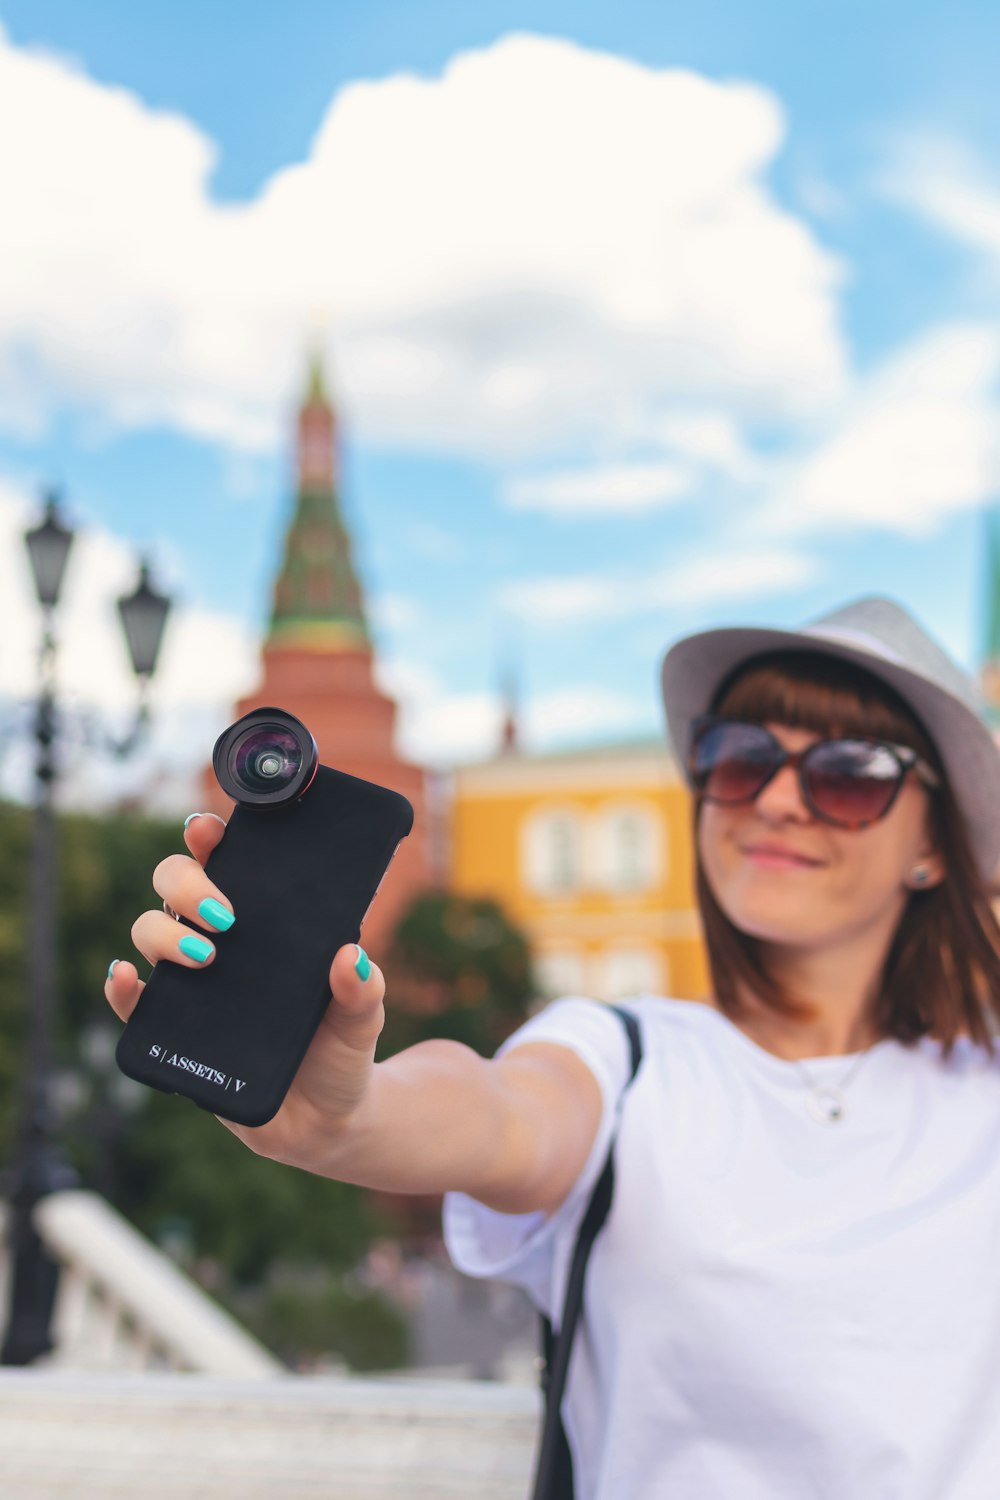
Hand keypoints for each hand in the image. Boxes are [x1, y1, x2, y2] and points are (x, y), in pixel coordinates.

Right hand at [104, 812, 386, 1169]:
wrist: (327, 1119)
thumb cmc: (342, 1050)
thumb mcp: (363, 1017)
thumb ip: (363, 989)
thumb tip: (352, 957)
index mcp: (264, 922)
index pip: (227, 862)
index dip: (209, 837)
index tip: (210, 829)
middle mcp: (220, 942)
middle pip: (175, 886)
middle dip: (186, 883)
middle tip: (225, 914)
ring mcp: (193, 983)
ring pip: (149, 931)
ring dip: (165, 934)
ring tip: (208, 957)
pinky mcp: (174, 1031)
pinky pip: (133, 1003)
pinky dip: (121, 987)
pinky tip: (125, 977)